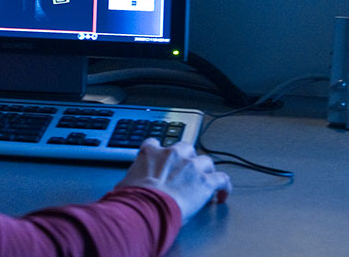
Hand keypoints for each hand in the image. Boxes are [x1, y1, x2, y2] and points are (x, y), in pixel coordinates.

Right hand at [114, 139, 230, 222]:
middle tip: (187, 170)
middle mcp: (172, 154)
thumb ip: (129, 180)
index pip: (155, 142)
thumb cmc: (134, 197)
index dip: (160, 150)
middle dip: (188, 157)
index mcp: (150, 152)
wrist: (147, 205)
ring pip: (206, 161)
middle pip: (186, 147)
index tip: (162, 157)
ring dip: (206, 170)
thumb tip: (124, 189)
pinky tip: (222, 194)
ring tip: (206, 181)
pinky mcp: (206, 181)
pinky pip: (222, 179)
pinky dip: (224, 186)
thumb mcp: (124, 183)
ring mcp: (191, 166)